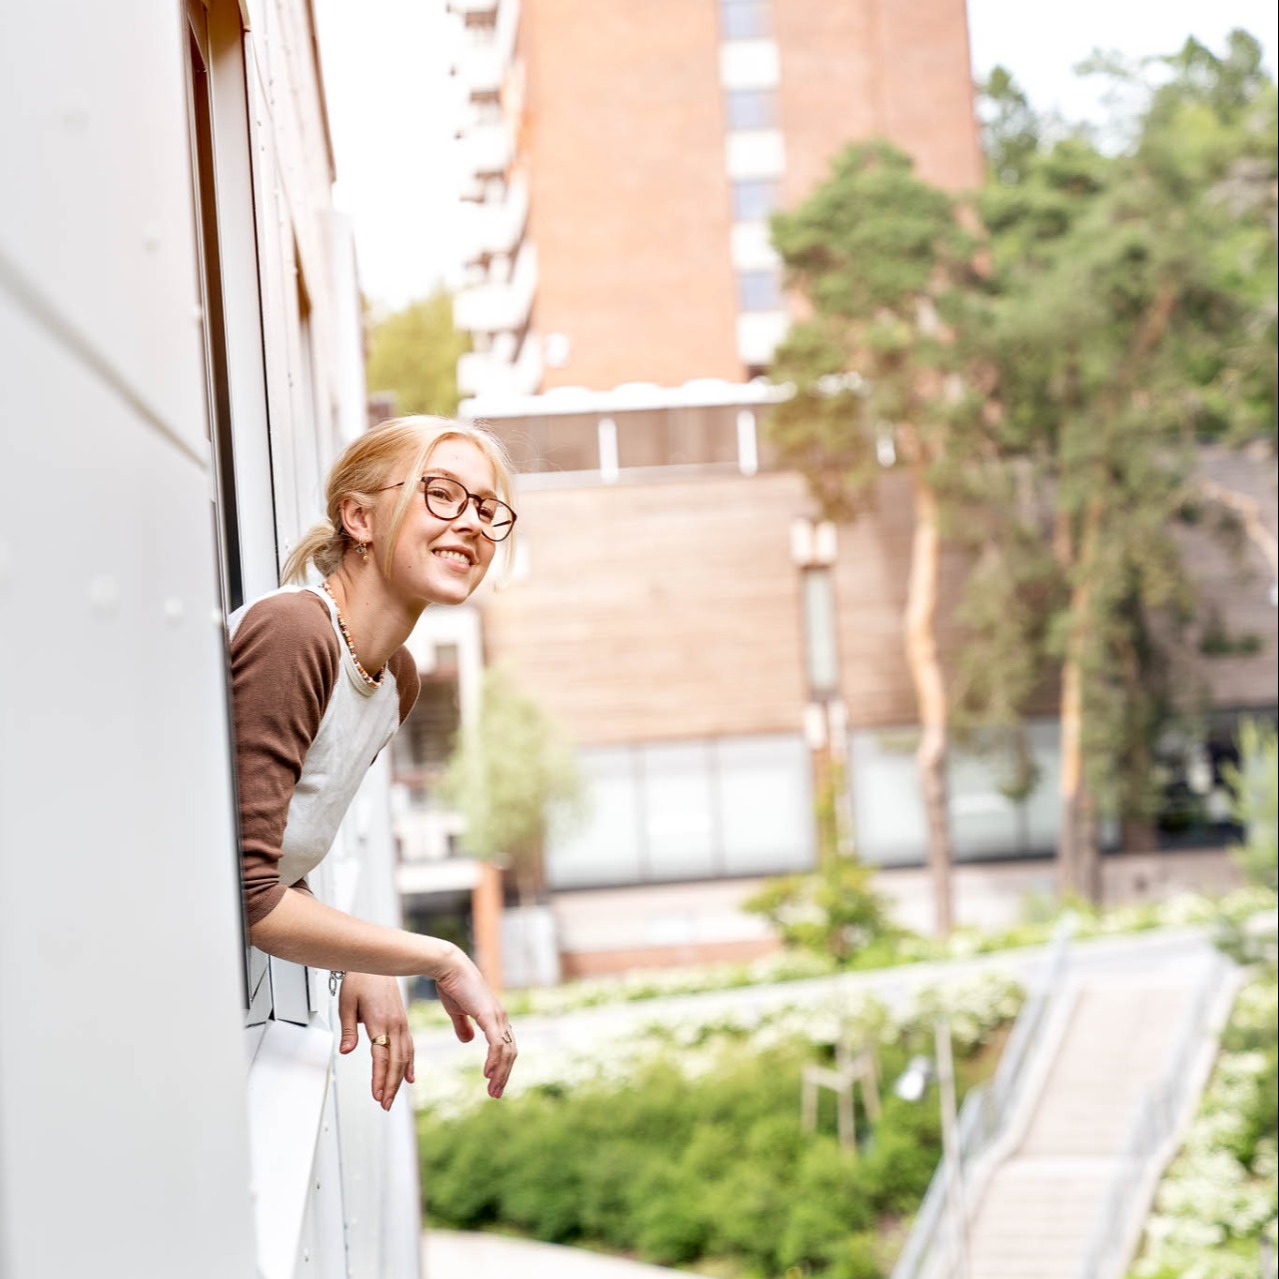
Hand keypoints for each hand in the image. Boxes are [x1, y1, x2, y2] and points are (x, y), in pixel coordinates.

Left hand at [338, 972, 414, 1111]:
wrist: (376, 962)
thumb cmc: (360, 980)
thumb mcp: (346, 1003)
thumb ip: (348, 1029)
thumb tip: (346, 1050)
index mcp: (380, 1020)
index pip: (381, 1057)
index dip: (379, 1078)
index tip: (376, 1095)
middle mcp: (395, 1024)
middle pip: (396, 1061)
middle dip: (391, 1085)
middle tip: (385, 1104)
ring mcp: (401, 1023)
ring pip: (404, 1056)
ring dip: (399, 1079)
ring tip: (393, 1096)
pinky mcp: (403, 1022)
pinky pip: (410, 1046)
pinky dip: (410, 1064)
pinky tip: (410, 1076)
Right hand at [433, 945, 517, 1098]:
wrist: (447, 967)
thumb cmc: (451, 985)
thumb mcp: (457, 1010)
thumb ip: (463, 1026)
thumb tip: (467, 1041)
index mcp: (494, 1016)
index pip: (505, 1046)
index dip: (501, 1065)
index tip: (492, 1083)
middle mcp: (500, 1017)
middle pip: (510, 1052)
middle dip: (504, 1074)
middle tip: (495, 1093)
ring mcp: (497, 1016)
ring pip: (506, 1051)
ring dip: (501, 1073)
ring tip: (493, 1090)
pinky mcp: (489, 1015)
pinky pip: (497, 1044)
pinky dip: (494, 1060)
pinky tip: (487, 1073)